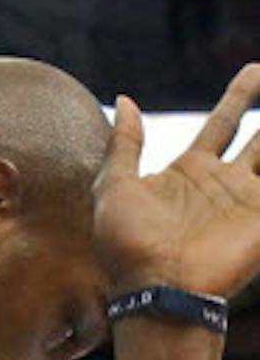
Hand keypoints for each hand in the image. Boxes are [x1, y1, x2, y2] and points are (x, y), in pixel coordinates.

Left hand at [95, 64, 259, 296]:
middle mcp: (225, 184)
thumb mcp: (113, 185)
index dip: (239, 96)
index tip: (255, 70)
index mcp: (190, 171)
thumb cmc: (126, 244)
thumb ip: (125, 143)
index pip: (222, 123)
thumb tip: (124, 100)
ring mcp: (248, 203)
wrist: (152, 289)